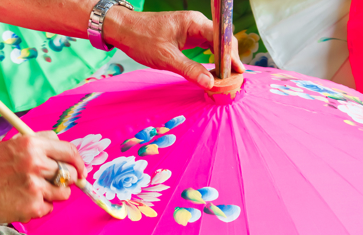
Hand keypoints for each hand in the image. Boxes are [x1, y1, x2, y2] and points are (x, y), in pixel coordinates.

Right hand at [0, 131, 85, 223]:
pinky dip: (39, 207)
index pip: (69, 151)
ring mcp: (35, 187)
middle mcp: (36, 164)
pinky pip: (49, 208)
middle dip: (66, 181)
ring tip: (30, 192)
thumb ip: (41, 144)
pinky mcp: (32, 206)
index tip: (81, 172)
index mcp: (33, 145)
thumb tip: (67, 155)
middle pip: (70, 174)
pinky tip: (21, 201)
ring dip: (52, 195)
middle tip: (51, 184)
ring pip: (62, 194)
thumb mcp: (14, 144)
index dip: (79, 163)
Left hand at [103, 10, 243, 89]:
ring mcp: (192, 29)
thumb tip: (210, 82)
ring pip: (214, 43)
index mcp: (194, 23)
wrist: (124, 29)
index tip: (238, 72)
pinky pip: (205, 46)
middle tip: (235, 78)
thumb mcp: (167, 58)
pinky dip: (211, 57)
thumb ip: (190, 70)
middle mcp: (196, 23)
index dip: (232, 56)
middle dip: (230, 58)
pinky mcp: (186, 36)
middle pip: (222, 40)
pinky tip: (214, 70)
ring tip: (227, 77)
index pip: (222, 38)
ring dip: (221, 59)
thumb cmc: (142, 39)